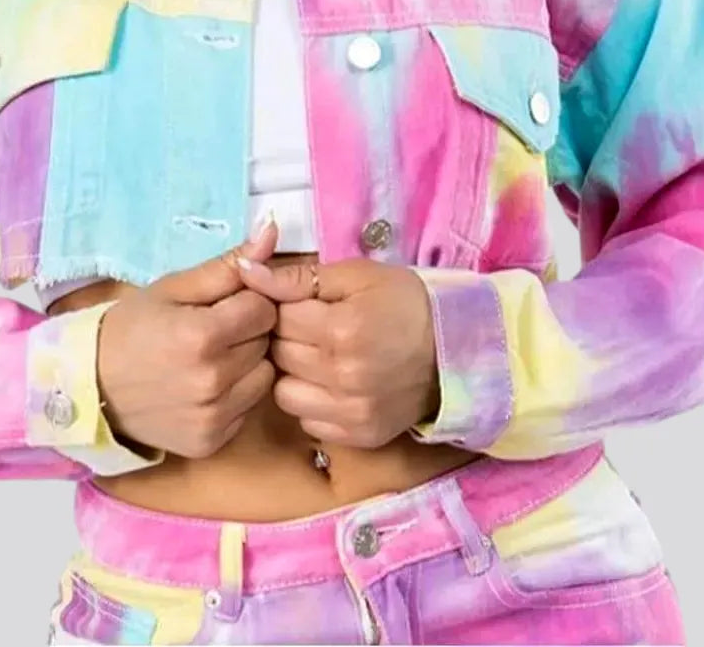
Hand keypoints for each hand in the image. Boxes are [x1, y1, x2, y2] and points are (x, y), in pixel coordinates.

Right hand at [95, 222, 278, 458]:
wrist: (89, 386)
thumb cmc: (131, 328)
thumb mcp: (173, 288)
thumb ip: (227, 265)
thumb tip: (272, 230)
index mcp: (202, 335)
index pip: (264, 307)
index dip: (246, 301)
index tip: (221, 306)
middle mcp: (213, 381)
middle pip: (267, 342)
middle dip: (248, 331)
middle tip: (212, 331)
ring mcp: (213, 417)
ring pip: (264, 377)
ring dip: (247, 365)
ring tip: (210, 359)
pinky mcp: (212, 442)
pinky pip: (248, 409)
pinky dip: (235, 396)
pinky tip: (204, 387)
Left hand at [237, 256, 439, 448]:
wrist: (459, 349)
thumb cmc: (405, 302)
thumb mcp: (356, 275)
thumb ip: (296, 276)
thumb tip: (244, 267)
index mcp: (343, 328)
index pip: (278, 317)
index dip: (285, 306)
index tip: (303, 304)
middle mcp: (344, 375)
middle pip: (278, 354)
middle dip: (286, 337)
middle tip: (312, 328)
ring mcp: (352, 411)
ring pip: (284, 393)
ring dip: (293, 373)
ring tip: (318, 357)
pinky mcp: (358, 436)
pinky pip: (307, 421)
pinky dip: (312, 401)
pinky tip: (331, 383)